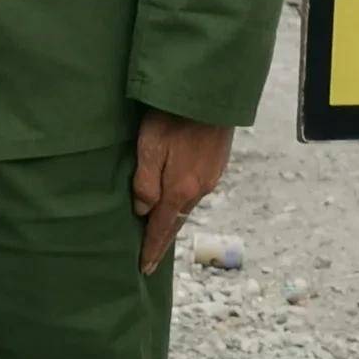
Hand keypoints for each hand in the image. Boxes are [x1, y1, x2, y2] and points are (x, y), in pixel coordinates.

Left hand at [132, 109, 231, 273]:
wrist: (210, 90)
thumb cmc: (173, 115)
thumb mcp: (149, 146)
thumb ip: (145, 182)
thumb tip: (141, 210)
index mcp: (181, 189)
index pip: (162, 228)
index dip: (152, 249)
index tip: (143, 269)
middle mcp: (200, 188)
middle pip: (177, 220)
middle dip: (163, 239)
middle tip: (151, 259)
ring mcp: (212, 175)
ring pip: (188, 204)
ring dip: (174, 219)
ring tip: (160, 230)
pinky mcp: (217, 162)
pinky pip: (196, 190)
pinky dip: (184, 201)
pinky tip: (177, 198)